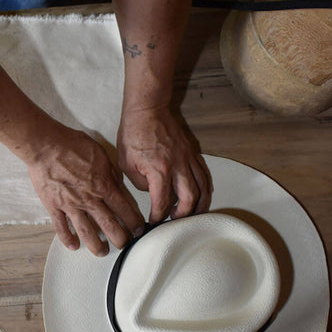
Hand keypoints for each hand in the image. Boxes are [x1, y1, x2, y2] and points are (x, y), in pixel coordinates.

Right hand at [26, 126, 144, 255]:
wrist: (45, 145)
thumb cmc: (72, 144)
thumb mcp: (100, 154)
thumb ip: (110, 173)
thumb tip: (117, 185)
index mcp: (103, 186)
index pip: (124, 209)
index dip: (134, 222)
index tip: (138, 230)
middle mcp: (89, 199)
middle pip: (109, 225)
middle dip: (120, 238)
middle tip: (124, 244)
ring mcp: (70, 205)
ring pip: (86, 232)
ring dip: (96, 245)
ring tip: (102, 252)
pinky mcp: (53, 206)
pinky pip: (61, 227)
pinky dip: (67, 239)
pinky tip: (73, 246)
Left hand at [117, 107, 212, 223]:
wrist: (148, 110)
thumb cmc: (133, 134)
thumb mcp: (126, 163)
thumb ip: (140, 183)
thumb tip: (151, 192)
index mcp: (159, 170)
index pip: (162, 201)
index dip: (158, 215)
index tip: (154, 220)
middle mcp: (177, 166)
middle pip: (189, 198)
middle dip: (183, 214)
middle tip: (174, 219)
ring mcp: (188, 159)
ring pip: (202, 187)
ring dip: (199, 204)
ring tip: (192, 213)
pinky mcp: (192, 153)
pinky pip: (204, 174)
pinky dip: (205, 188)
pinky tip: (201, 196)